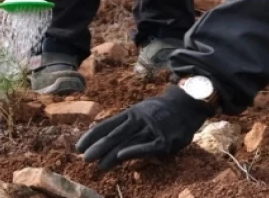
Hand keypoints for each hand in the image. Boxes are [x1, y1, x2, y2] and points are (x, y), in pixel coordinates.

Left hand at [75, 85, 212, 169]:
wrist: (189, 103)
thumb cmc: (164, 110)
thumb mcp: (144, 110)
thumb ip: (130, 122)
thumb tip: (111, 135)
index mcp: (132, 113)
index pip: (108, 125)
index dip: (93, 136)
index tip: (79, 146)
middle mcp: (139, 120)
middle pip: (115, 134)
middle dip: (99, 147)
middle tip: (84, 158)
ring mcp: (151, 129)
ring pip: (127, 142)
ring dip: (111, 154)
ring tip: (98, 165)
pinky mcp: (164, 140)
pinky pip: (146, 146)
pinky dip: (133, 150)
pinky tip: (121, 157)